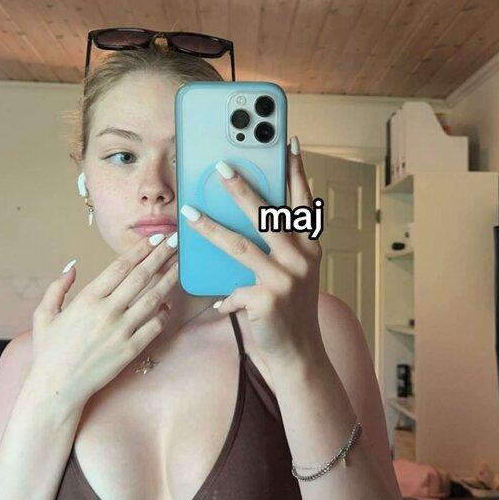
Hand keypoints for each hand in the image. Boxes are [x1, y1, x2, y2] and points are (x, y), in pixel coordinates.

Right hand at [30, 236, 178, 411]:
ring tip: (180, 266)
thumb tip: (73, 266)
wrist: (57, 387)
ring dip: (169, 280)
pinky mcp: (130, 350)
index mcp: (87, 299)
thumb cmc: (49, 351)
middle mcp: (107, 312)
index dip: (140, 250)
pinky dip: (164, 313)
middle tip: (176, 241)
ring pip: (153, 299)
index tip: (154, 238)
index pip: (120, 267)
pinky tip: (168, 303)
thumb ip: (58, 287)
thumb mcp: (44, 315)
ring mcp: (121, 331)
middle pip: (141, 277)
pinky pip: (154, 327)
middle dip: (161, 256)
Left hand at [180, 139, 322, 365]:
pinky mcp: (269, 299)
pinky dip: (225, 298)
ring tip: (188, 212)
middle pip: (267, 214)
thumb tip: (247, 218)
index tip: (288, 143)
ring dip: (210, 227)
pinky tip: (219, 306)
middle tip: (221, 166)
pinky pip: (234, 289)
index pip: (301, 201)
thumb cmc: (289, 312)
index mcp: (309, 248)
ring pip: (240, 244)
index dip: (295, 171)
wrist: (300, 355)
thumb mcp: (293, 274)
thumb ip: (278, 247)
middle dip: (242, 187)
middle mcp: (302, 258)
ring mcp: (286, 278)